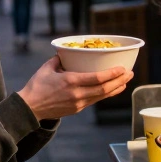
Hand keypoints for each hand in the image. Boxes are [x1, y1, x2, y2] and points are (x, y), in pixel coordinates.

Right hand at [17, 56, 132, 121]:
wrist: (30, 107)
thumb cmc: (37, 86)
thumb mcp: (47, 68)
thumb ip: (59, 59)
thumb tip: (67, 52)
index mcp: (70, 81)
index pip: (97, 78)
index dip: (112, 74)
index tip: (122, 68)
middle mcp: (77, 94)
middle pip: (104, 89)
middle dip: (119, 81)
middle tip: (130, 73)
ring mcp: (78, 103)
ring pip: (102, 96)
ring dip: (115, 88)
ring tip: (125, 81)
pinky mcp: (77, 109)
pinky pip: (95, 100)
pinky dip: (106, 94)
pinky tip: (112, 90)